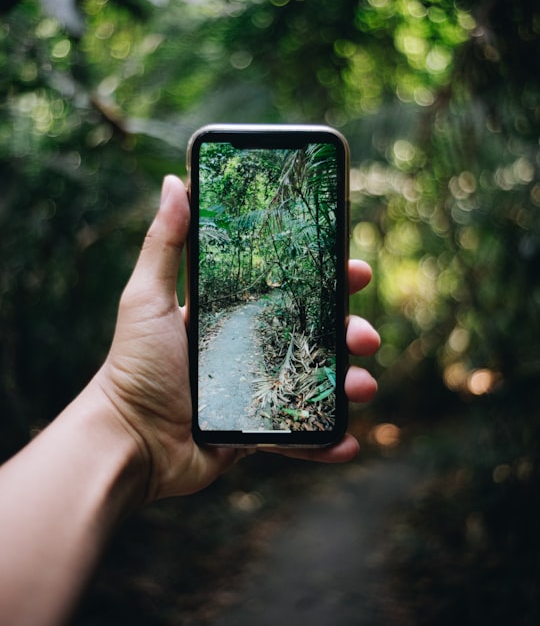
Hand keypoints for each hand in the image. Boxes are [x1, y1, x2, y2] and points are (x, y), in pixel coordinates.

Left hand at [93, 175, 379, 502]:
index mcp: (233, 317)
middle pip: (316, 336)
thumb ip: (164, 243)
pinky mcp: (257, 435)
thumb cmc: (133, 367)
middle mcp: (251, 352)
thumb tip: (174, 181)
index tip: (357, 270)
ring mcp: (258, 394)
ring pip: (318, 385)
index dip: (329, 280)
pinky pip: (300, 438)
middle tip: (366, 336)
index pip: (291, 290)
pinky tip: (349, 443)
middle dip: (351, 333)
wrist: (127, 441)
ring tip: (362, 388)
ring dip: (351, 385)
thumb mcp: (147, 298)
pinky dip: (327, 443)